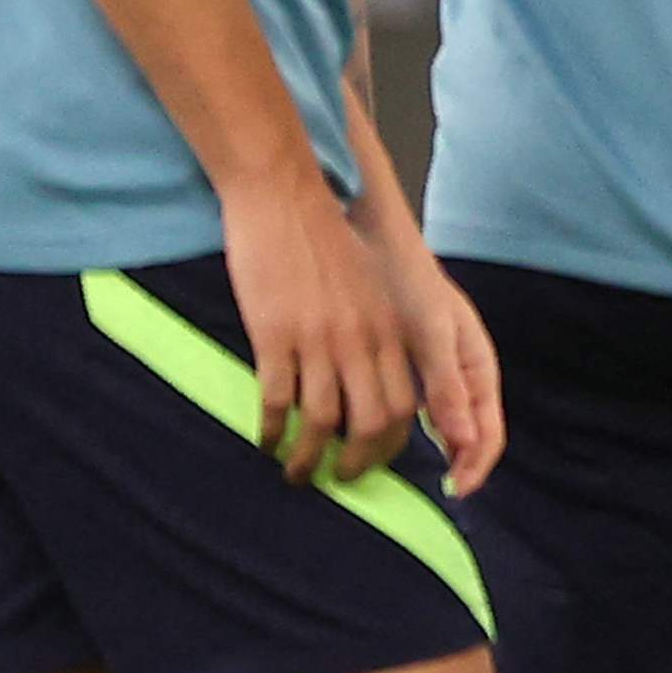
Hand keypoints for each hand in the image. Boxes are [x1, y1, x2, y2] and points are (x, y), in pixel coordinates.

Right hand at [220, 178, 415, 483]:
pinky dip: (271, 430)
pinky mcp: (275, 335)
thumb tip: (376, 378)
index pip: (406, 406)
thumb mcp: (371, 288)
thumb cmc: (328, 239)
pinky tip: (264, 441)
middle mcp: (363, 341)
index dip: (393, 443)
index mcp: (391, 329)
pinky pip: (276, 401)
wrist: (287, 195)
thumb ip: (379, 331)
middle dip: (358, 463)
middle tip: (339, 477)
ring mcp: (318, 340)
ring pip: (322, 423)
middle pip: (372, 423)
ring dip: (309, 459)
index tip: (376, 460)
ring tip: (297, 473)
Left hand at [383, 232, 502, 497]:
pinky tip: (368, 436)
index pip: (489, 433)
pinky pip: (408, 407)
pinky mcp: (404, 360)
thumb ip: (447, 385)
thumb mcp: (429, 332)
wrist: (367, 234)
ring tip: (385, 468)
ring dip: (419, 451)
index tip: (451, 490)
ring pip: (436, 425)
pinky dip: (394, 428)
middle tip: (418, 486)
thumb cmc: (404, 279)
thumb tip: (463, 441)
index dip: (474, 467)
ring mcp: (434, 367)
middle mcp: (460, 372)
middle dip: (447, 466)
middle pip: (464, 435)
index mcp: (476, 366)